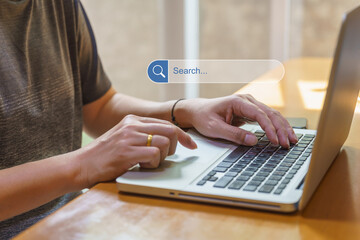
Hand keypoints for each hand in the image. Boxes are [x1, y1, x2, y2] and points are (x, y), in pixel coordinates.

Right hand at [77, 114, 196, 186]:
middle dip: (175, 146)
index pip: (166, 123)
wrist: (80, 165)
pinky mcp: (127, 152)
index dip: (182, 135)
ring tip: (148, 162)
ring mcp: (129, 137)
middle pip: (170, 130)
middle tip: (166, 156)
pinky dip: (153, 163)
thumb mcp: (123, 137)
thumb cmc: (103, 155)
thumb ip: (142, 134)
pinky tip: (141, 166)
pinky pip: (154, 154)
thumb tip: (167, 139)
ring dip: (161, 157)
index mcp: (132, 120)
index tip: (191, 145)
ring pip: (164, 142)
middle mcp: (132, 125)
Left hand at [176, 94, 297, 147]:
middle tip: (288, 144)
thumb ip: (234, 134)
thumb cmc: (204, 118)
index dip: (269, 128)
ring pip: (272, 115)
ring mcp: (250, 105)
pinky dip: (277, 127)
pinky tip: (284, 135)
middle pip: (270, 113)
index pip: (259, 114)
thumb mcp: (215, 128)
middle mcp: (247, 100)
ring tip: (292, 140)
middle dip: (281, 129)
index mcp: (238, 101)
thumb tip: (253, 141)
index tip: (275, 141)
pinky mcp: (251, 111)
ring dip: (282, 128)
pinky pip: (267, 118)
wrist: (198, 111)